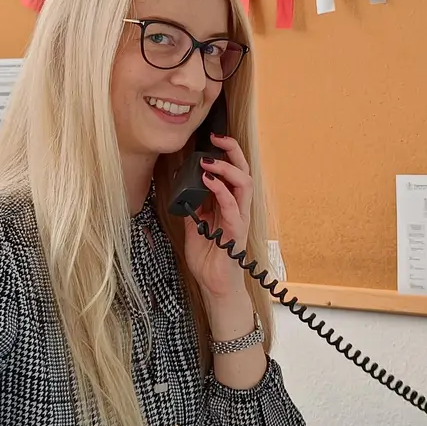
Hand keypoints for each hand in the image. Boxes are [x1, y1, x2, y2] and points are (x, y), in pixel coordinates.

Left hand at [181, 133, 253, 302]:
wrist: (215, 287)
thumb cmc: (209, 260)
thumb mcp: (194, 229)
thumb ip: (192, 210)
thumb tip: (182, 192)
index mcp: (228, 205)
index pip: (233, 172)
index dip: (226, 153)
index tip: (212, 139)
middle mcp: (238, 209)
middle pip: (243, 171)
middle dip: (232, 151)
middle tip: (216, 138)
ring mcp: (239, 219)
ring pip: (243, 184)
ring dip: (226, 168)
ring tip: (209, 160)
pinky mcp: (236, 232)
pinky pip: (233, 207)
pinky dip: (221, 191)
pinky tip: (208, 181)